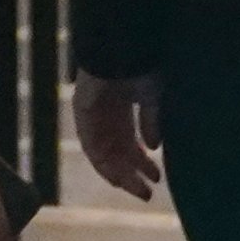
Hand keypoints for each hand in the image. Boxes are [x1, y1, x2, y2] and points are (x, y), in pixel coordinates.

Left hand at [73, 73, 164, 199]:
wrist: (122, 48)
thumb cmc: (140, 66)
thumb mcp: (152, 98)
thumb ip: (151, 123)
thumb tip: (153, 148)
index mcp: (123, 107)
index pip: (130, 143)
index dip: (142, 162)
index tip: (157, 178)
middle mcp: (106, 114)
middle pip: (117, 153)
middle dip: (133, 173)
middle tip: (148, 192)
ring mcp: (93, 115)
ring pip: (104, 153)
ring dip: (120, 173)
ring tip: (138, 189)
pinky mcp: (82, 113)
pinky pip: (90, 145)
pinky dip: (103, 163)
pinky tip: (117, 177)